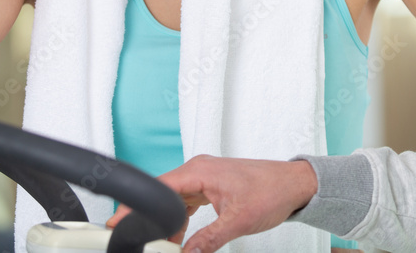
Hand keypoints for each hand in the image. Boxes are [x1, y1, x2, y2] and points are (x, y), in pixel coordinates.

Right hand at [107, 156, 318, 252]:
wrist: (295, 185)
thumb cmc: (273, 191)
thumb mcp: (238, 221)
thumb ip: (208, 240)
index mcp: (199, 171)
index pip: (158, 188)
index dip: (136, 207)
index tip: (120, 223)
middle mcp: (198, 171)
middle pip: (162, 196)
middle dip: (151, 220)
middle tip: (142, 241)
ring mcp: (204, 178)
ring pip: (173, 203)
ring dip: (168, 225)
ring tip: (164, 246)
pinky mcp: (210, 187)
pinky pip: (186, 204)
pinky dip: (181, 221)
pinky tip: (180, 239)